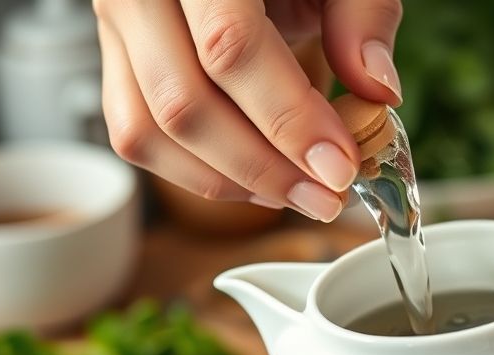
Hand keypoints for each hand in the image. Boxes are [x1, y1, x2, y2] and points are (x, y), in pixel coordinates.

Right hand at [93, 0, 402, 221]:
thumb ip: (363, 13)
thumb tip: (377, 91)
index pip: (230, 47)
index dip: (288, 118)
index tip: (340, 166)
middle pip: (182, 102)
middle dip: (264, 168)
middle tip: (327, 197)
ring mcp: (118, 25)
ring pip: (148, 131)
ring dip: (229, 182)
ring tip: (296, 194)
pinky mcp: (117, 58)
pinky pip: (137, 134)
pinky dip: (197, 172)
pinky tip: (256, 180)